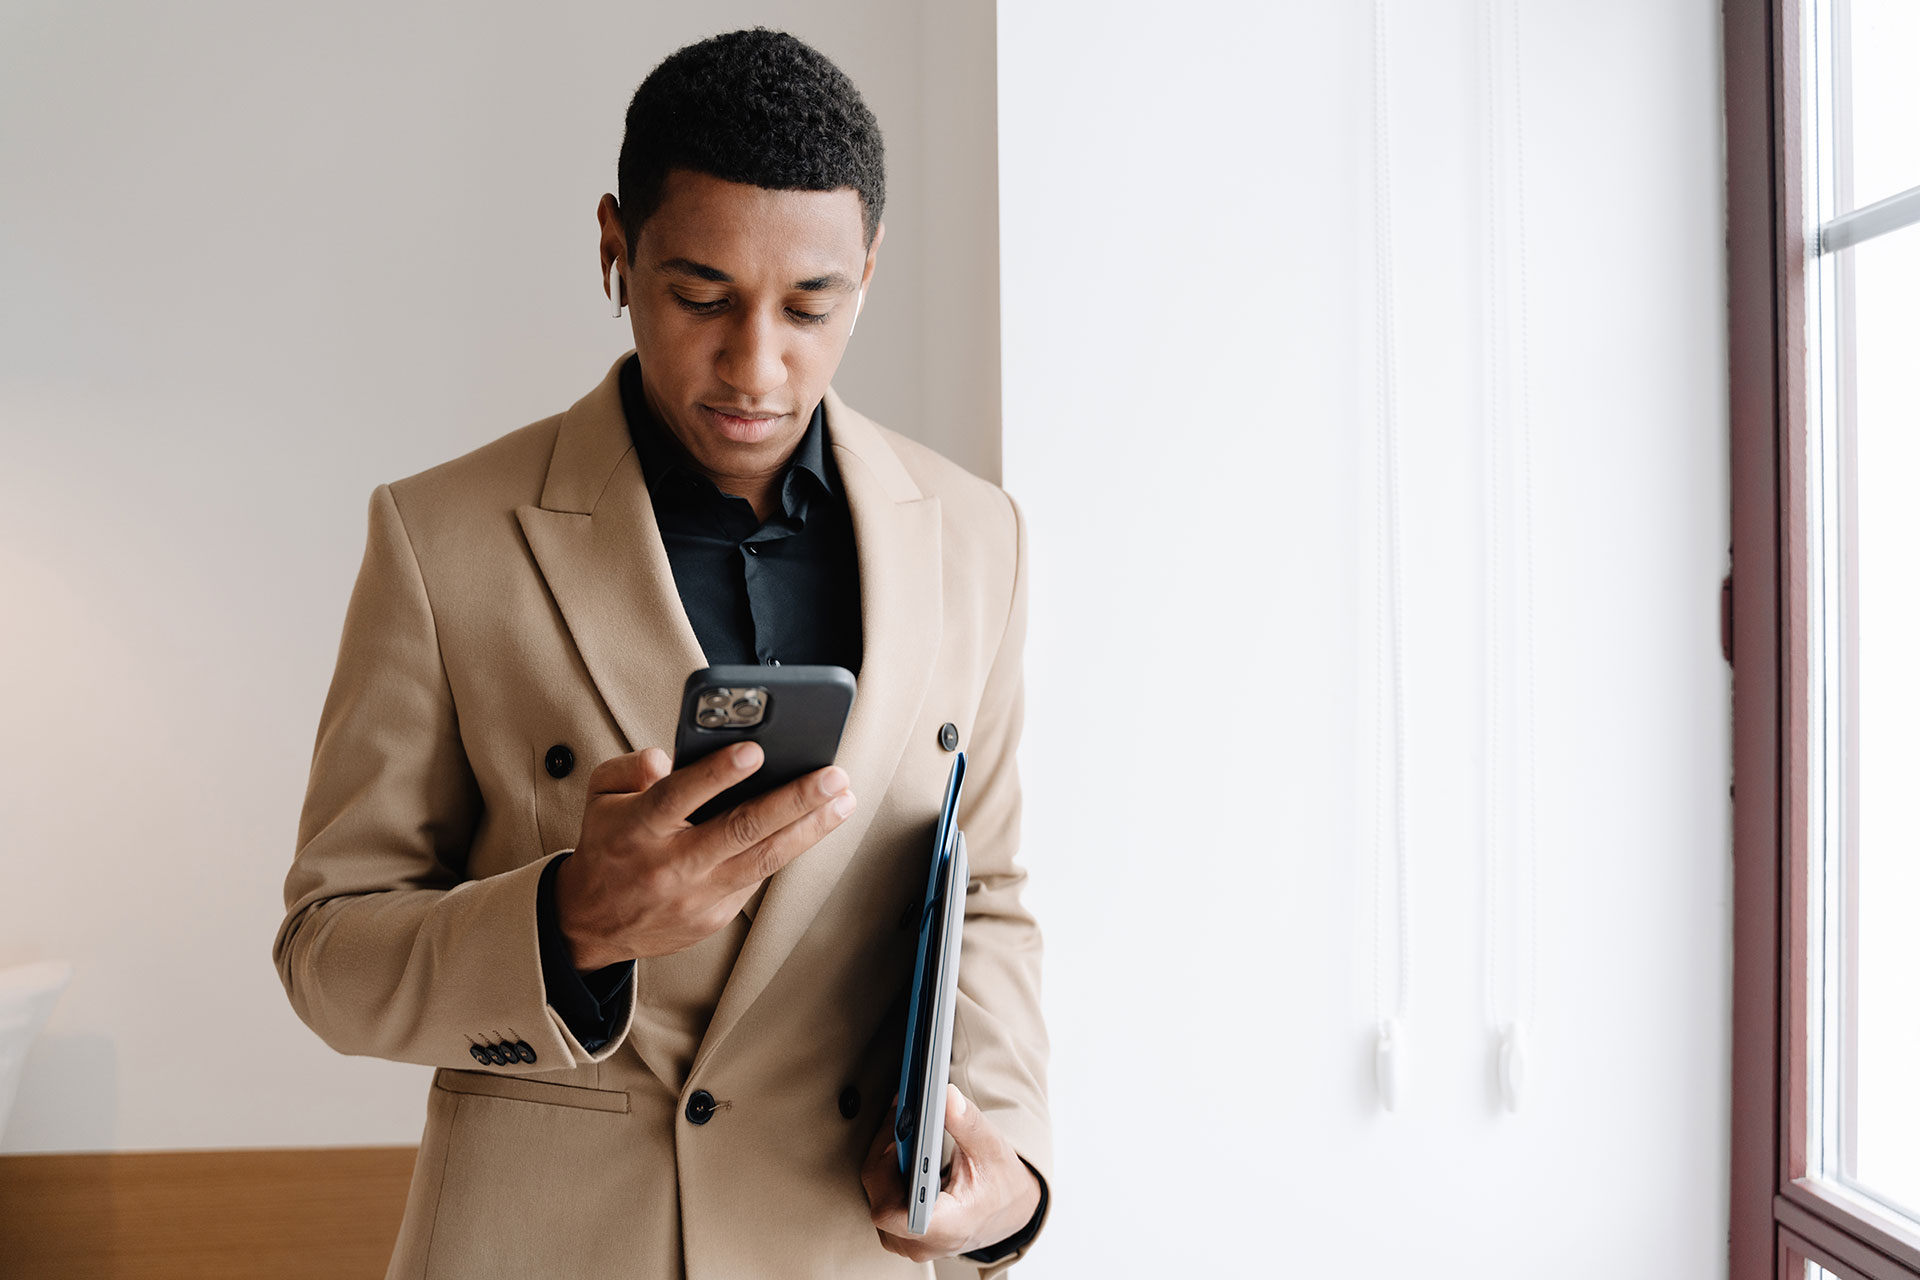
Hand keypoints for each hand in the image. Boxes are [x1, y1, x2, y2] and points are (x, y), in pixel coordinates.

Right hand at [554, 742, 855, 964]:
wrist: (591, 923)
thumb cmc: (607, 847)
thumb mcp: (600, 797)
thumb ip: (628, 768)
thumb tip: (664, 758)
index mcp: (637, 828)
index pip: (678, 796)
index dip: (717, 774)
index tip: (754, 751)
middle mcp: (670, 864)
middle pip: (739, 829)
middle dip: (793, 800)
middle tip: (830, 777)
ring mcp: (695, 895)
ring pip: (763, 860)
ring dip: (809, 829)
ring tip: (842, 801)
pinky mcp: (713, 917)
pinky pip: (756, 879)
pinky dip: (786, 851)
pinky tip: (813, 828)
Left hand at [861, 1085, 1042, 1263]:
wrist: (1008, 1210)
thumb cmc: (1002, 1187)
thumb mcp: (993, 1151)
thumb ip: (968, 1123)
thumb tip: (945, 1096)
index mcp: (948, 1228)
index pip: (895, 1213)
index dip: (886, 1171)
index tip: (900, 1131)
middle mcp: (923, 1242)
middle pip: (879, 1197)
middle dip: (885, 1150)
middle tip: (901, 1114)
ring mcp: (908, 1241)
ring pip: (875, 1196)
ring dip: (883, 1157)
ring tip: (901, 1123)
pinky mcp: (900, 1231)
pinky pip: (880, 1198)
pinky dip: (886, 1168)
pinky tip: (898, 1142)